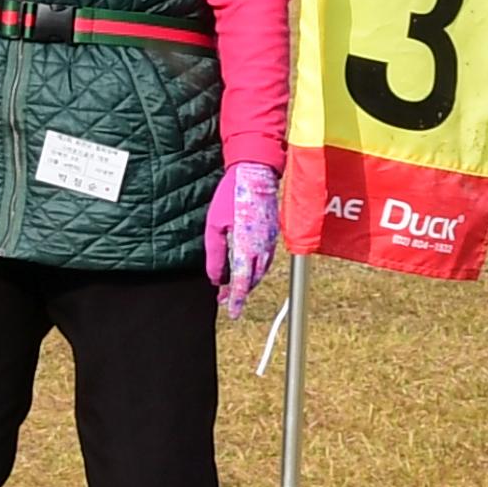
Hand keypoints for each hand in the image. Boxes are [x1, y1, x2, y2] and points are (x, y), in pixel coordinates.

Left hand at [205, 161, 281, 318]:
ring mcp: (270, 241)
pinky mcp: (273, 234)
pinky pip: (265, 259)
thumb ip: (215, 255)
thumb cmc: (232, 195)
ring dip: (247, 281)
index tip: (231, 312)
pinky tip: (244, 266)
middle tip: (224, 300)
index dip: (236, 299)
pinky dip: (255, 268)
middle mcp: (262, 247)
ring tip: (231, 285)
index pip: (241, 282)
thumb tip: (215, 278)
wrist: (255, 173)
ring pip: (260, 271)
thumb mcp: (214, 226)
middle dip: (239, 292)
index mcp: (246, 246)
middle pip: (252, 279)